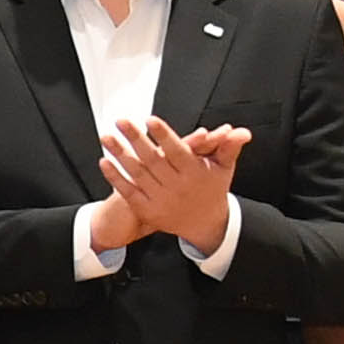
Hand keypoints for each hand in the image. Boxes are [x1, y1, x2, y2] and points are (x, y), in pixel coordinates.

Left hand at [98, 117, 249, 258]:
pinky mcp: (148, 209)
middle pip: (153, 160)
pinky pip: (129, 192)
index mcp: (195, 173)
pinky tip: (104, 162)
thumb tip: (240, 131)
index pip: (178, 152)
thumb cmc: (212, 189)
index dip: (165, 136)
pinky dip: (116, 178)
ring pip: (137, 174)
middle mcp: (176, 186)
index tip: (151, 120)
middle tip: (121, 121)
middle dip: (136, 140)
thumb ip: (228, 147)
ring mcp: (160, 199)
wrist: (204, 224)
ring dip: (120, 155)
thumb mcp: (223, 168)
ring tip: (106, 137)